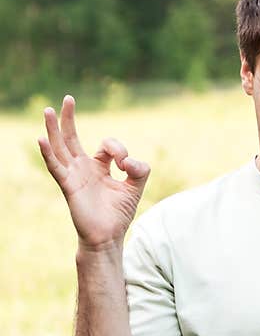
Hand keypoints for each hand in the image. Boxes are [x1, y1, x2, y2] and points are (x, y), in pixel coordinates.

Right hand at [38, 95, 149, 249]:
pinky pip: (56, 167)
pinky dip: (49, 153)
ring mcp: (73, 176)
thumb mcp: (136, 186)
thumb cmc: (118, 213)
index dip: (119, 149)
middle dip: (70, 118)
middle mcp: (83, 168)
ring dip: (54, 129)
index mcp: (98, 167)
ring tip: (48, 110)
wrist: (108, 237)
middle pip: (72, 138)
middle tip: (68, 98)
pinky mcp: (68, 186)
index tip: (127, 164)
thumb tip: (128, 160)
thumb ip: (140, 169)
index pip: (106, 146)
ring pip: (60, 148)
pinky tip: (42, 139)